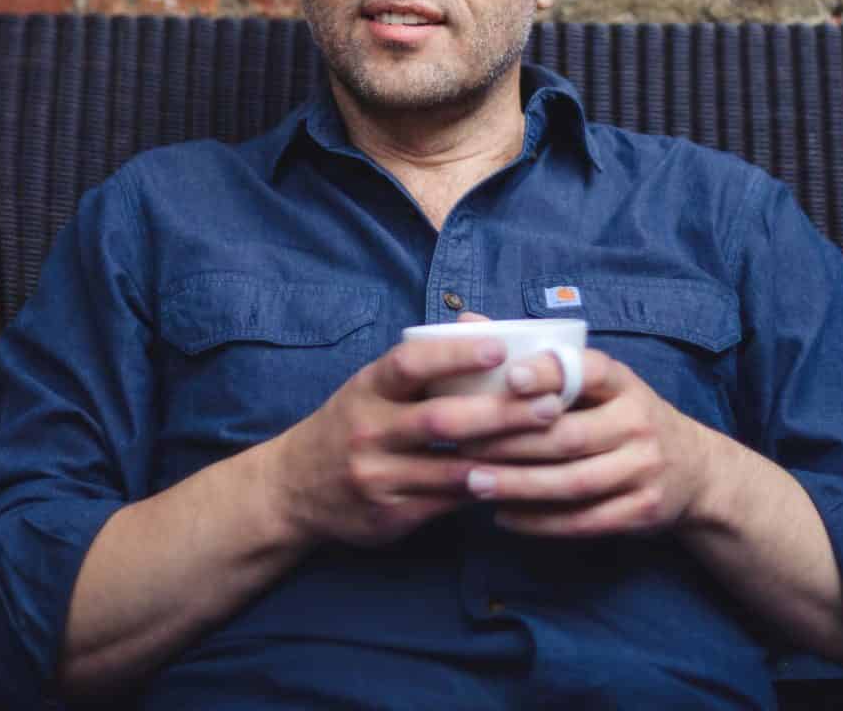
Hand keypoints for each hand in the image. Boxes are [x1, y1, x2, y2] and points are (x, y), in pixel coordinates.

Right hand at [267, 332, 566, 548]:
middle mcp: (369, 430)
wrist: (292, 489)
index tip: (501, 349)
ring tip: (549, 446)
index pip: (411, 364)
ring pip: (450, 469)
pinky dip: (484, 492)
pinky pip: (446, 504)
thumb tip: (480, 326)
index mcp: (368, 388)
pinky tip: (519, 482)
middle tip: (550, 404)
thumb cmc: (350, 423)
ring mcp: (377, 476)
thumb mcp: (370, 387)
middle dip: (500, 413)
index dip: (456, 356)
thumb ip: (420, 365)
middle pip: (441, 420)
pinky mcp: (389, 515)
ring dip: (503, 458)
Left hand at [461, 349, 712, 536]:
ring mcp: (645, 469)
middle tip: (462, 445)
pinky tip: (503, 515)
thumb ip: (534, 356)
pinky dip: (541, 521)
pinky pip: (585, 520)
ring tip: (473, 483)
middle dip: (511, 442)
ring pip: (574, 481)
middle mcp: (638, 422)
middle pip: (569, 434)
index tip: (508, 378)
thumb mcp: (595, 381)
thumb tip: (467, 321)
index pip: (588, 370)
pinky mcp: (644, 510)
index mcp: (623, 382)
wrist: (696, 470)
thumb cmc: (621, 415)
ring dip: (519, 485)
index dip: (549, 373)